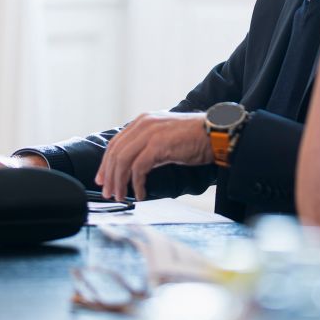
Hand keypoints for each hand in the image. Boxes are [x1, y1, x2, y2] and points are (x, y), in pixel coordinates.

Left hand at [94, 111, 210, 202]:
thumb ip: (148, 145)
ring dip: (119, 182)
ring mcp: (150, 134)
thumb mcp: (165, 137)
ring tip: (121, 197)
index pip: (115, 144)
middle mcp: (143, 124)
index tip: (103, 180)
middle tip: (108, 193)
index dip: (106, 164)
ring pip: (123, 161)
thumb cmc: (194, 138)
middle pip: (115, 153)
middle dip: (109, 176)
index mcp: (142, 121)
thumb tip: (133, 166)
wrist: (215, 133)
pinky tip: (141, 195)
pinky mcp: (158, 145)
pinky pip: (139, 169)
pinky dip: (137, 185)